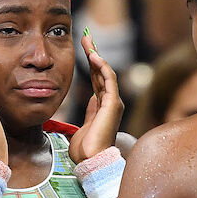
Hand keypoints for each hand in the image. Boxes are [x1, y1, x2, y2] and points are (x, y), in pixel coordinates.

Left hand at [69, 30, 123, 162]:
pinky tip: (94, 55)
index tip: (85, 49)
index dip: (92, 64)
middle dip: (94, 53)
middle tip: (86, 37)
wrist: (91, 160)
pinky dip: (102, 66)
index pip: (98, 79)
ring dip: (97, 55)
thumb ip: (88, 113)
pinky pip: (109, 80)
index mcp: (103, 106)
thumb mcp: (84, 126)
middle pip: (102, 72)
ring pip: (105, 72)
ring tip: (88, 41)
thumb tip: (89, 102)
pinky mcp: (113, 103)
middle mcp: (110, 101)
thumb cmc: (85, 148)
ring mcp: (113, 102)